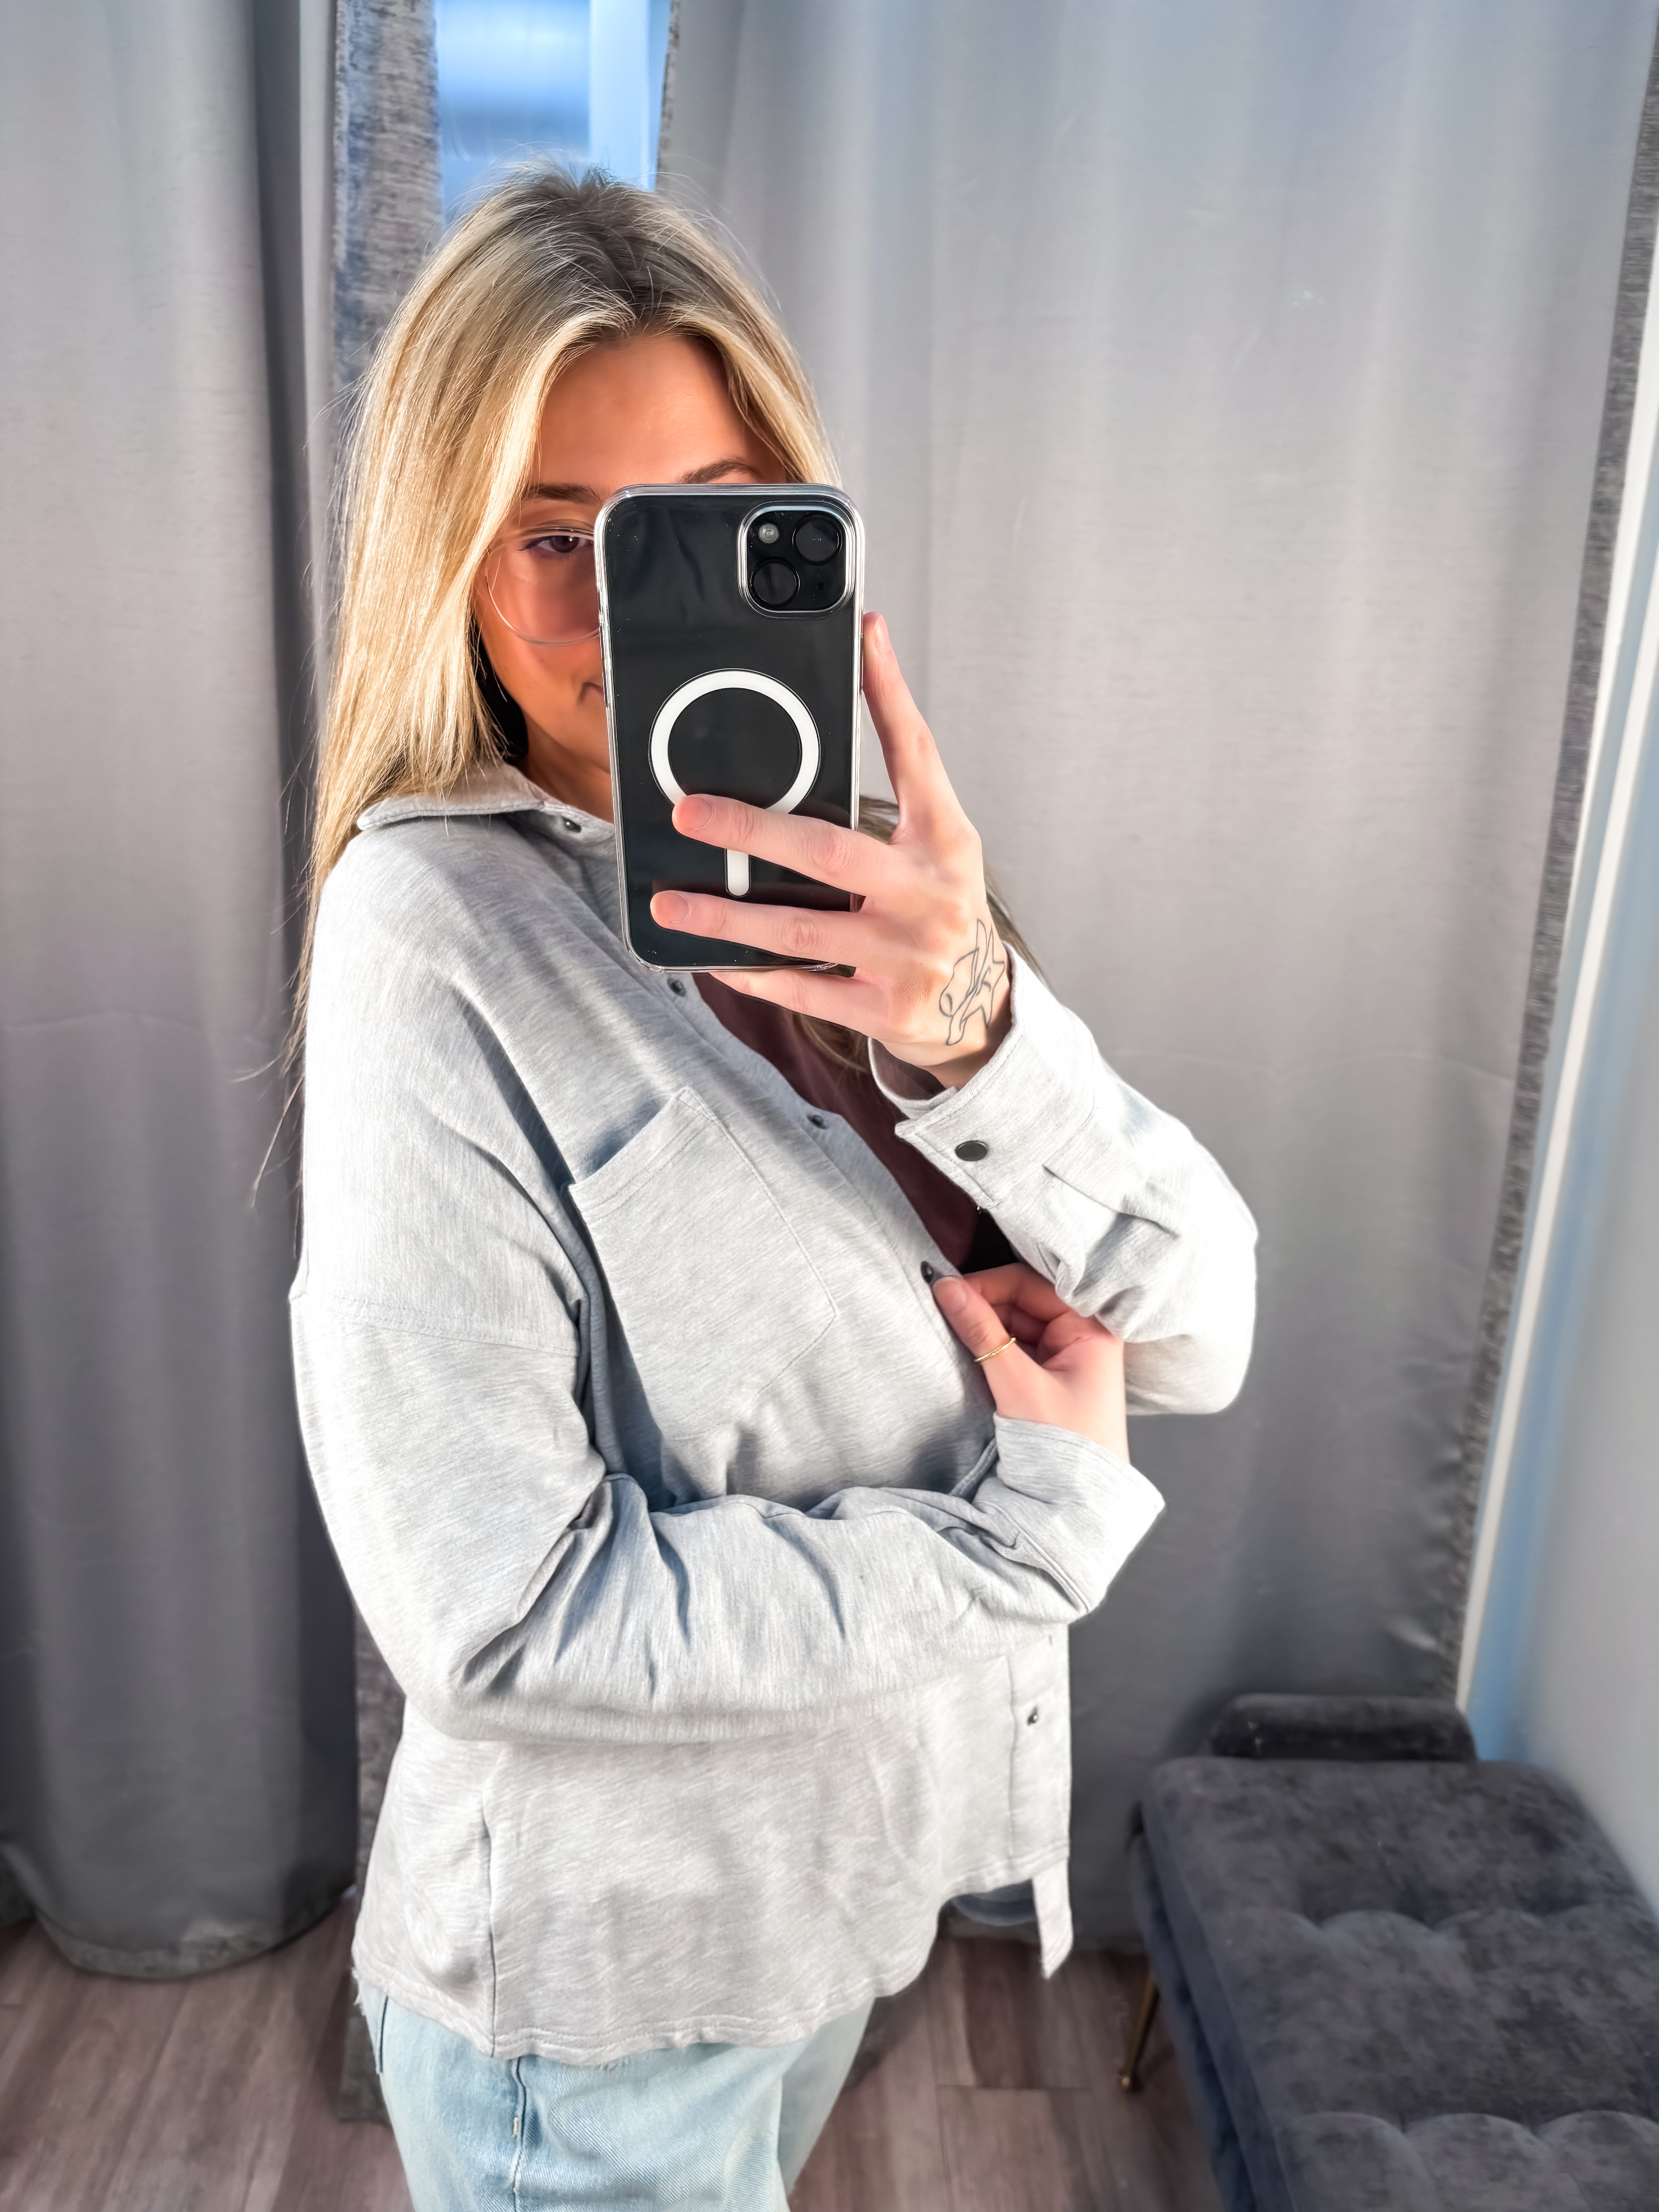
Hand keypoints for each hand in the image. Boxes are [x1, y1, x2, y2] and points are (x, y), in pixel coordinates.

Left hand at [648, 613, 1011, 1084]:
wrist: (981, 1007)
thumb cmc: (940, 909)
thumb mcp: (936, 845)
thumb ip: (897, 792)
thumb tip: (834, 724)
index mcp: (945, 841)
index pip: (917, 753)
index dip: (890, 692)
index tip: (865, 637)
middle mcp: (929, 895)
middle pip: (828, 852)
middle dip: (751, 830)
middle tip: (688, 814)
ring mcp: (907, 957)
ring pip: (798, 931)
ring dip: (726, 918)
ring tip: (670, 904)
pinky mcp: (885, 1010)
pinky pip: (805, 991)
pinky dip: (755, 975)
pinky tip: (716, 963)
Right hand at [934, 1265, 1128, 1460]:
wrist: (1078, 1504)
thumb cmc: (1064, 1447)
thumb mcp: (1018, 1385)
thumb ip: (982, 1333)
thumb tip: (946, 1287)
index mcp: (1091, 1329)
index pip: (1032, 1285)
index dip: (988, 1285)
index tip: (947, 1291)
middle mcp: (1084, 1335)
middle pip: (1023, 1300)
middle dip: (983, 1304)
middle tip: (941, 1308)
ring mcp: (1069, 1355)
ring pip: (1016, 1323)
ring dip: (985, 1326)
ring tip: (951, 1329)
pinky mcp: (1054, 1375)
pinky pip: (1017, 1346)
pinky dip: (992, 1346)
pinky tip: (969, 1349)